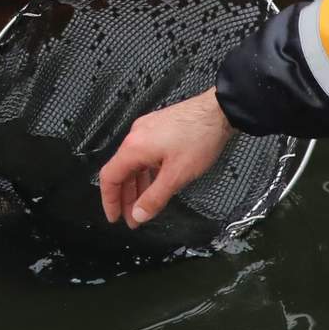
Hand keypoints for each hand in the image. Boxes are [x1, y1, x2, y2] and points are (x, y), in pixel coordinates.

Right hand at [97, 90, 232, 227]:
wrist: (219, 111)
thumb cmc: (200, 138)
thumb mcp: (176, 175)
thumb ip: (154, 198)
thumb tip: (138, 215)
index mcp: (134, 147)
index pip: (109, 177)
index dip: (110, 200)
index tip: (114, 217)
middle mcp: (135, 136)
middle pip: (121, 171)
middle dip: (126, 197)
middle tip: (133, 218)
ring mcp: (147, 130)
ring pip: (134, 163)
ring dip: (137, 186)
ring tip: (145, 206)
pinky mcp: (158, 127)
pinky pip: (144, 154)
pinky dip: (146, 172)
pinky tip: (155, 183)